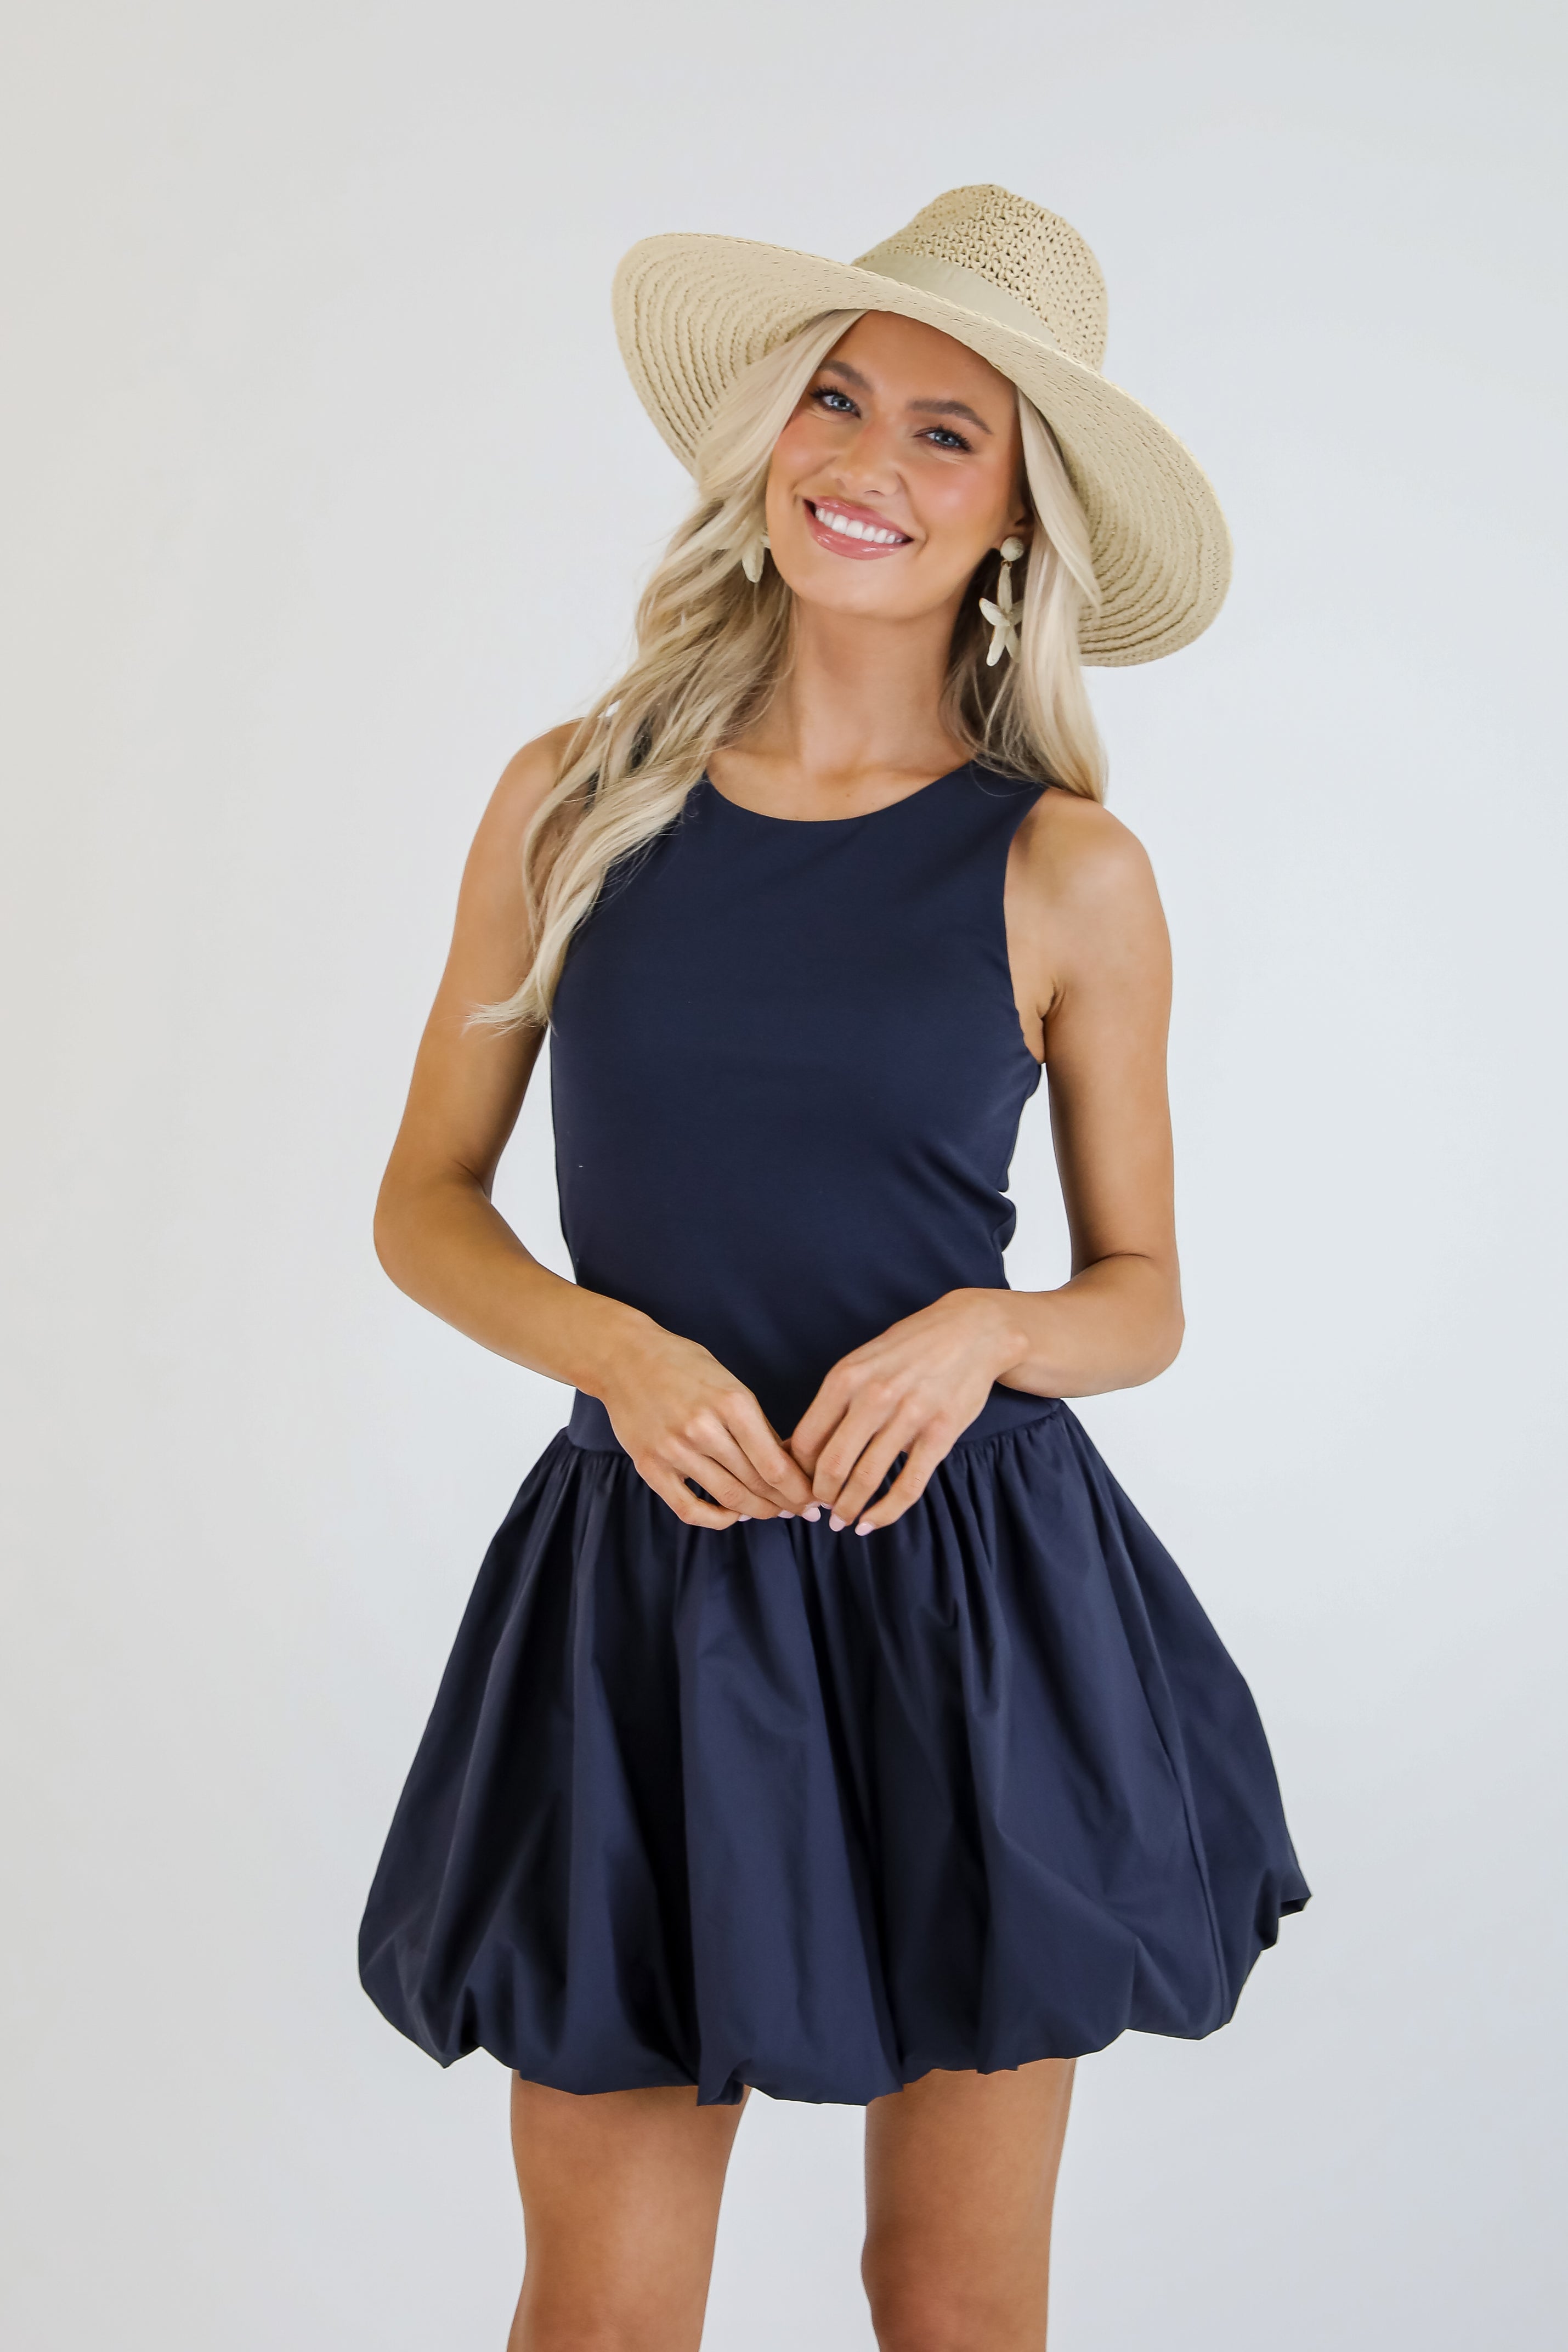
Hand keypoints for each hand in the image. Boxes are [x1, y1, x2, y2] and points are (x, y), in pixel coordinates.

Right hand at [598, 1319, 819, 1529]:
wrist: (624, 1357)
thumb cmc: (683, 1365)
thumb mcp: (729, 1383)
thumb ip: (755, 1423)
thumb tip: (786, 1463)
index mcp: (732, 1402)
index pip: (775, 1464)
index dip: (799, 1489)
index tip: (813, 1497)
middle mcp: (704, 1428)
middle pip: (757, 1484)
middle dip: (785, 1503)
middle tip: (801, 1510)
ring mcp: (675, 1450)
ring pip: (728, 1498)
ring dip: (756, 1511)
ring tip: (772, 1512)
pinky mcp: (650, 1466)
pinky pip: (688, 1508)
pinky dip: (715, 1519)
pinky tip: (731, 1516)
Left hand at [789, 1291, 1029, 1533]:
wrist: (972, 1331)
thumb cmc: (910, 1348)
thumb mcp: (863, 1361)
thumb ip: (835, 1400)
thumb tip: (800, 1447)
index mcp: (845, 1378)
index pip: (806, 1440)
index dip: (798, 1472)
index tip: (801, 1485)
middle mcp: (873, 1397)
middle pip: (831, 1465)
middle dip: (820, 1496)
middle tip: (820, 1509)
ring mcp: (909, 1416)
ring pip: (866, 1479)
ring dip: (849, 1508)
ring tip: (843, 1520)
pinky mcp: (940, 1434)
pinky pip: (907, 1486)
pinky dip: (885, 1513)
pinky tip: (872, 1522)